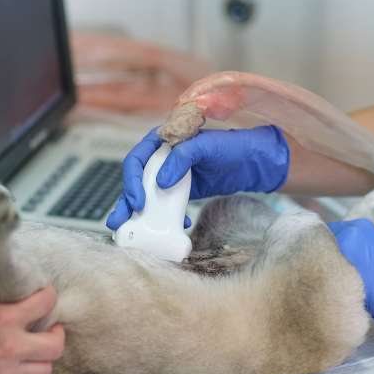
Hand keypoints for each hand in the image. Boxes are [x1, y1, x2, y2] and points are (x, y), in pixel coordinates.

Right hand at [0, 276, 64, 373]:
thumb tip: (2, 272)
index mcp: (5, 318)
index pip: (46, 303)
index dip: (49, 295)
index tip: (45, 294)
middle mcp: (11, 347)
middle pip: (56, 344)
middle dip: (56, 332)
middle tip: (49, 326)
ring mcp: (4, 372)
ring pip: (45, 369)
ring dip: (43, 357)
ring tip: (35, 347)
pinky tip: (17, 368)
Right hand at [106, 126, 289, 229]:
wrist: (254, 163)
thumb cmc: (232, 148)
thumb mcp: (207, 147)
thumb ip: (182, 158)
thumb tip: (160, 182)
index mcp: (163, 141)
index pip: (136, 160)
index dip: (132, 181)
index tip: (139, 202)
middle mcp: (161, 159)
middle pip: (135, 181)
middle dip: (125, 203)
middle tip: (118, 222)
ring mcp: (170, 177)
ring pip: (147, 196)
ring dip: (138, 215)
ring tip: (129, 232)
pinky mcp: (180, 192)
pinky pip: (165, 207)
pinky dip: (166, 219)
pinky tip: (176, 226)